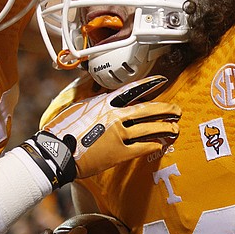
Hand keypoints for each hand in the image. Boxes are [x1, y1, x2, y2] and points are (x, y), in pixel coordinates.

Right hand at [21, 75, 180, 186]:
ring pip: (148, 128)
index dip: (149, 84)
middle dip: (165, 109)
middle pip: (147, 109)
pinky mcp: (118, 152)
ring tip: (174, 128)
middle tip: (177, 110)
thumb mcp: (79, 107)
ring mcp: (118, 134)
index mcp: (105, 102)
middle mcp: (115, 116)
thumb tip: (104, 96)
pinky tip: (160, 144)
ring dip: (164, 128)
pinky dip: (153, 145)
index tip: (161, 81)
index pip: (132, 90)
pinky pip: (142, 147)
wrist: (57, 152)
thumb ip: (95, 101)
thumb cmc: (63, 130)